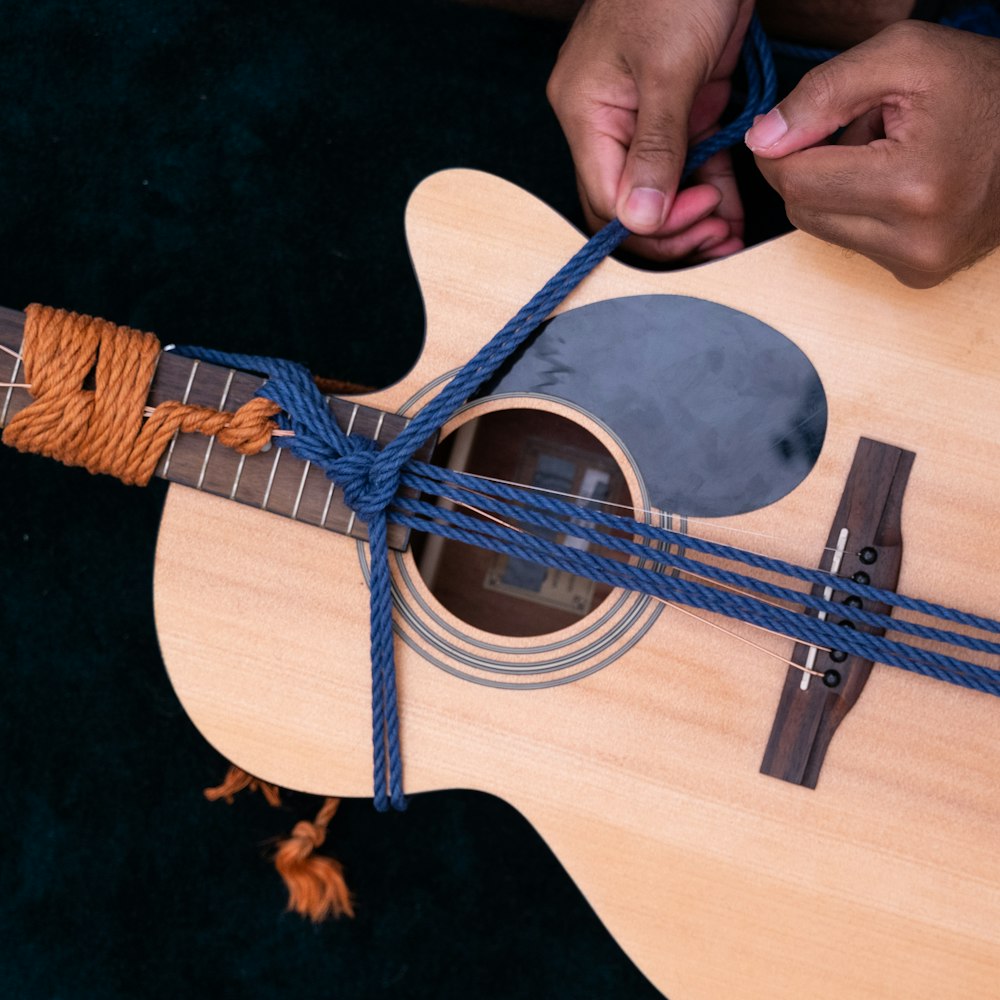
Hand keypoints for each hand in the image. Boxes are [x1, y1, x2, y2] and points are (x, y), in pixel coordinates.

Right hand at [546, 0, 753, 261]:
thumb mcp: (669, 68)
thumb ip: (654, 147)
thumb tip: (638, 220)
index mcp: (587, 114)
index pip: (607, 197)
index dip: (651, 222)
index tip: (700, 217)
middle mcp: (608, 123)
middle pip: (628, 202)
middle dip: (670, 231)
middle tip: (715, 239)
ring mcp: (643, 118)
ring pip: (660, 190)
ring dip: (695, 217)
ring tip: (729, 239)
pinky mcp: (678, 109)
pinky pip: (688, 162)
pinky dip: (711, 186)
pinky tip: (731, 212)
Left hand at [746, 21, 999, 287]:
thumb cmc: (982, 84)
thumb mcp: (904, 57)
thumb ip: (822, 93)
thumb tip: (761, 139)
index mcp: (911, 185)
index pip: (796, 182)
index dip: (783, 148)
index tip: (799, 122)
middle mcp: (915, 240)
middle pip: (802, 211)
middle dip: (814, 167)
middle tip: (861, 130)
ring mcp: (919, 264)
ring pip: (821, 230)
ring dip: (835, 190)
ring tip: (886, 155)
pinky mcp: (919, 275)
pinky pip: (853, 243)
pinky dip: (859, 212)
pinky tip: (899, 184)